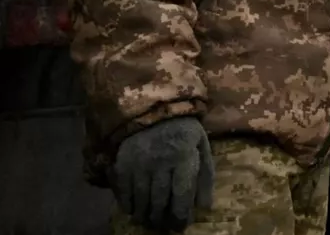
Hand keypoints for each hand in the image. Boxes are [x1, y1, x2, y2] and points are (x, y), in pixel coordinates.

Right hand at [112, 117, 213, 231]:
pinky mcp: (123, 162)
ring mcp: (140, 163)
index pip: (182, 194)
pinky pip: (124, 190)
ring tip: (149, 222)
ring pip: (142, 198)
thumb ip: (205, 176)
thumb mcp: (202, 147)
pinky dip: (127, 204)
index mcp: (184, 157)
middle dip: (162, 218)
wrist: (154, 107)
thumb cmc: (183, 129)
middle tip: (164, 227)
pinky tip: (132, 211)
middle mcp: (161, 162)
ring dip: (145, 215)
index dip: (181, 214)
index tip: (181, 226)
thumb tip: (206, 207)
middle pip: (160, 200)